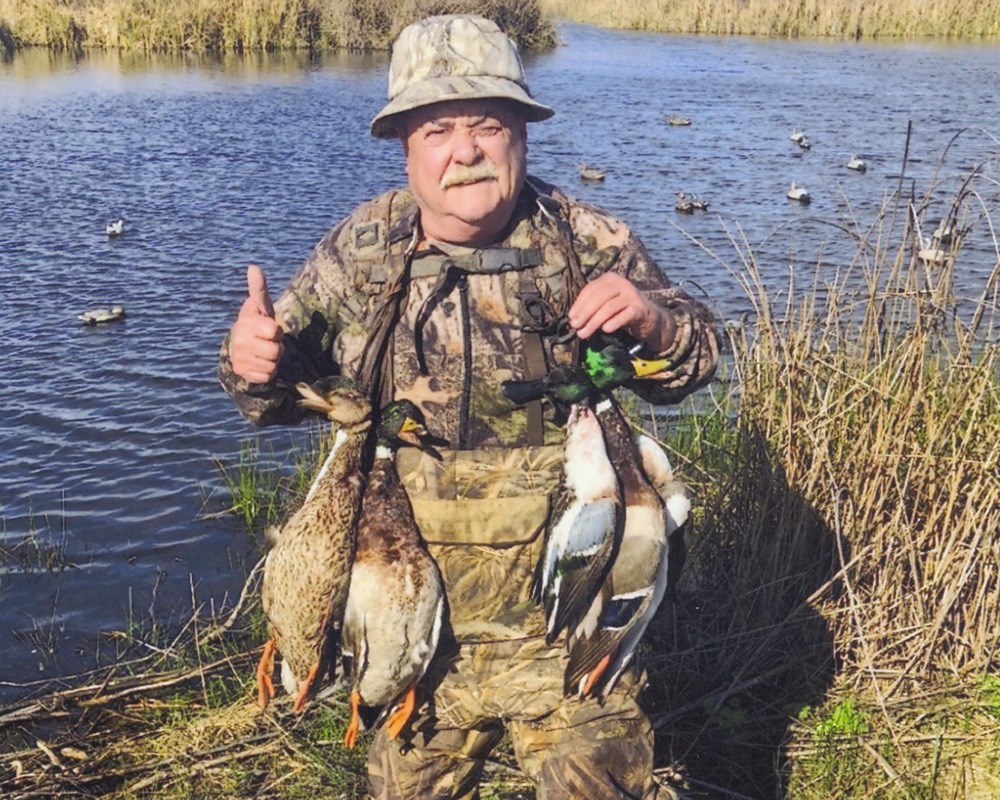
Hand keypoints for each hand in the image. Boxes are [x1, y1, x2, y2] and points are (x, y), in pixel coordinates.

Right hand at [229, 264, 284, 383]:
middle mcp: (239, 340)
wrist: (241, 347)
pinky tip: (260, 363)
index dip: (277, 331)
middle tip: (268, 342)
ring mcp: (239, 357)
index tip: (269, 328)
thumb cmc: (257, 324)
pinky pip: (267, 376)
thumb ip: (259, 289)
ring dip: (273, 360)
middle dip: (277, 347)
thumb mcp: (260, 306)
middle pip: (276, 350)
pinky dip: (268, 372)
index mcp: (246, 322)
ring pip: (272, 364)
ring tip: (264, 352)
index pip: (275, 330)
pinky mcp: (242, 372)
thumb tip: (253, 266)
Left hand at [568, 273, 674, 351]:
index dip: (579, 304)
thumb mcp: (605, 303)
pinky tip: (605, 330)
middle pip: (599, 297)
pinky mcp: (641, 309)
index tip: (571, 317)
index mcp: (610, 279)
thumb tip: (573, 319)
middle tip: (575, 326)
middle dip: (584, 313)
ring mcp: (632, 295)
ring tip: (584, 333)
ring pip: (609, 307)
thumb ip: (591, 306)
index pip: (590, 289)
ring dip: (594, 322)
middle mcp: (622, 283)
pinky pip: (625, 315)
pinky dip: (614, 323)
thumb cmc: (621, 310)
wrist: (649, 317)